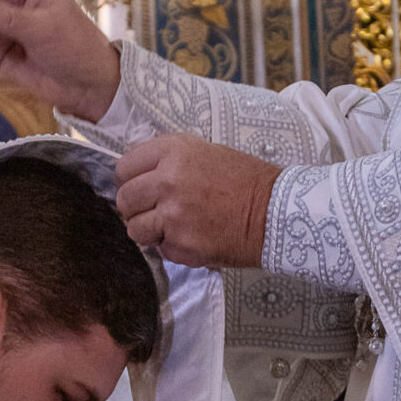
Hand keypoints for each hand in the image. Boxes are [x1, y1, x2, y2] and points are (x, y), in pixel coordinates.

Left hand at [115, 136, 279, 266]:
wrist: (275, 211)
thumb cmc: (246, 181)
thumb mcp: (205, 152)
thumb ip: (169, 161)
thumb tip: (140, 177)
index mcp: (173, 151)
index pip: (125, 167)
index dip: (132, 180)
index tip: (142, 188)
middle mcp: (168, 179)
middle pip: (125, 199)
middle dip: (136, 208)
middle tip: (156, 212)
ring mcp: (172, 214)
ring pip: (135, 228)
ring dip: (149, 231)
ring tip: (173, 228)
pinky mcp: (181, 243)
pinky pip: (159, 249)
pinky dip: (172, 248)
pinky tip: (193, 237)